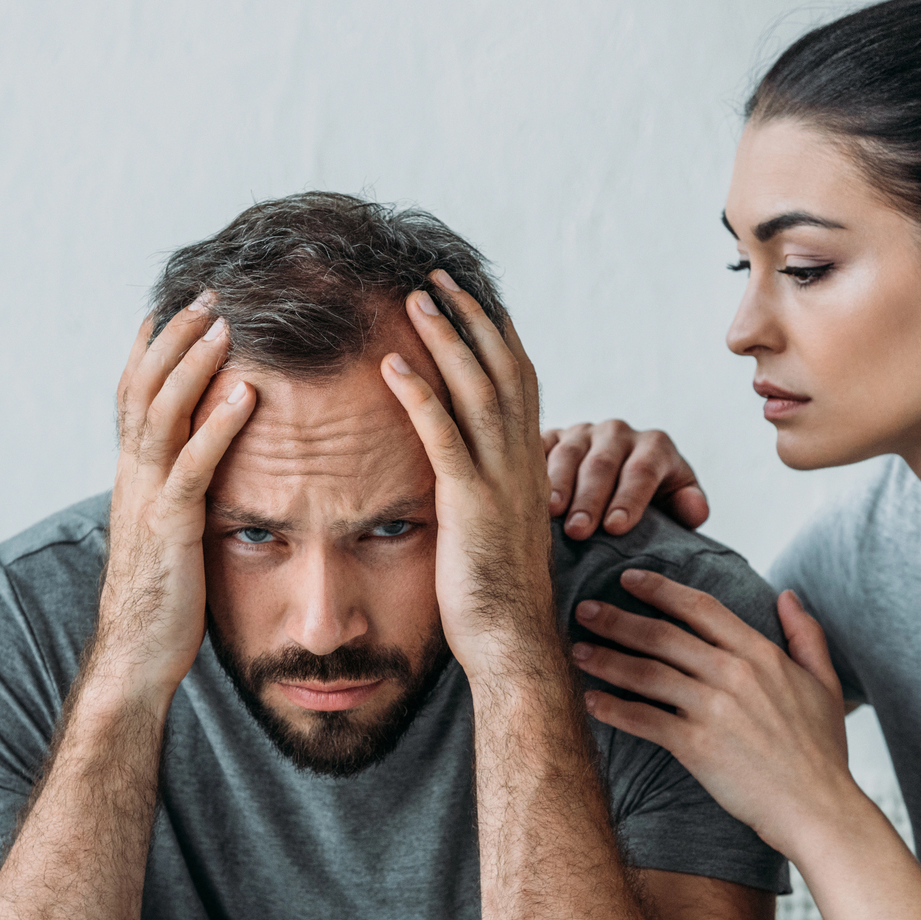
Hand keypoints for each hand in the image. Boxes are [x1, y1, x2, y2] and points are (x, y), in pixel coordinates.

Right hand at [90, 295, 256, 701]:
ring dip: (194, 363)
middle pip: (145, 387)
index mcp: (132, 476)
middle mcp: (133, 477)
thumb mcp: (167, 535)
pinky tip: (248, 395)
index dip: (151, 349)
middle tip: (207, 293)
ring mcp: (148, 499)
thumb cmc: (161, 603)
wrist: (134, 658)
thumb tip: (200, 473)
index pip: (134, 396)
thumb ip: (178, 497)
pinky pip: (194, 465)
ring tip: (224, 322)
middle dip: (175, 337)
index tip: (174, 305)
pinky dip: (219, 426)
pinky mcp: (171, 527)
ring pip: (163, 414)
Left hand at [380, 271, 557, 682]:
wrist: (513, 642)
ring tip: (415, 297)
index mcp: (529, 464)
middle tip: (436, 276)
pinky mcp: (470, 504)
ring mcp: (500, 480)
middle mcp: (522, 462)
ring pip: (477, 389)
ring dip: (445, 338)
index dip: (495, 333)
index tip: (468, 296)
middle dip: (469, 317)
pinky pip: (444, 436)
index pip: (518, 379)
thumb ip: (482, 489)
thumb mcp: (493, 528)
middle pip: (501, 367)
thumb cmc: (495, 596)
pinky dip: (419, 396)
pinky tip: (392, 365)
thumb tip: (458, 472)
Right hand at [542, 421, 709, 539]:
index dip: (630, 498)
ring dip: (558, 485)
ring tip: (551, 514)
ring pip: (568, 454)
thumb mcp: (677, 501)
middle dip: (590, 499)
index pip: (642, 470)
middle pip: (601, 464)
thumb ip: (689, 507)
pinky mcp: (551, 437)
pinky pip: (538, 447)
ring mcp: (581, 432)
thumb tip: (693, 510)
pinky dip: (530, 468)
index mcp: (654, 446)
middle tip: (579, 532)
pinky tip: (523, 491)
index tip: (616, 528)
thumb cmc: (652, 501)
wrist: (619, 481)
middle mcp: (617, 433)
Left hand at [569, 572, 860, 851]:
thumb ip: (806, 634)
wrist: (817, 808)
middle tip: (584, 610)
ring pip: (646, 673)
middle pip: (662, 635)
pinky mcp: (696, 746)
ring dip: (606, 659)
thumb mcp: (825, 683)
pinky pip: (644, 720)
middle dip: (617, 619)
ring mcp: (712, 709)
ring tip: (577, 652)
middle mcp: (733, 674)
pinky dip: (613, 709)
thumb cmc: (821, 752)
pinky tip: (590, 702)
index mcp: (761, 654)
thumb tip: (786, 594)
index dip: (660, 589)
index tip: (629, 579)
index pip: (701, 608)